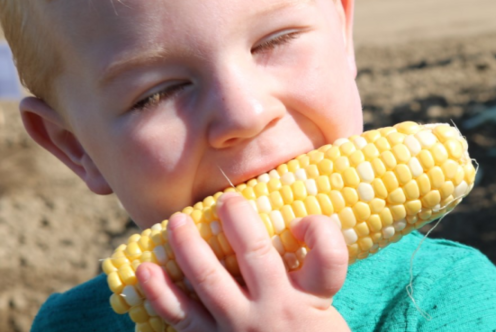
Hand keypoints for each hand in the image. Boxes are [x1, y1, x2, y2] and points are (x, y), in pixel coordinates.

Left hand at [136, 192, 350, 331]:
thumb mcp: (322, 305)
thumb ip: (308, 270)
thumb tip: (286, 217)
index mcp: (314, 296)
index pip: (328, 255)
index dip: (318, 229)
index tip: (301, 220)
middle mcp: (278, 308)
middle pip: (256, 255)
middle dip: (237, 219)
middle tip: (225, 200)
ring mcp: (241, 326)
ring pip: (209, 279)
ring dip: (188, 245)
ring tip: (177, 221)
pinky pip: (181, 315)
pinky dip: (159, 291)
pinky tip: (145, 269)